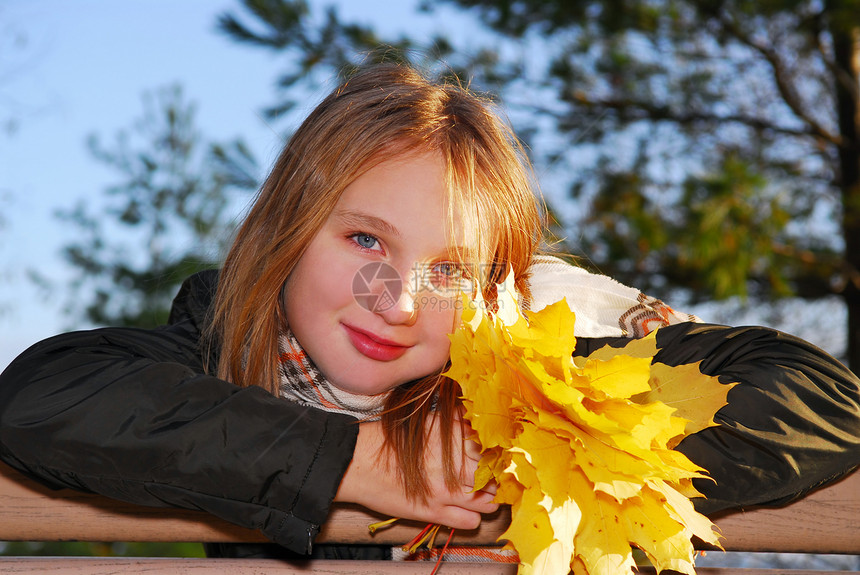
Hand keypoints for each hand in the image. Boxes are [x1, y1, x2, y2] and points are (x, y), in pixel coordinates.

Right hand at [334, 418, 497, 529]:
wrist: (358, 462)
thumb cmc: (387, 440)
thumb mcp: (424, 422)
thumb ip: (452, 421)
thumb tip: (471, 416)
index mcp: (453, 438)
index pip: (493, 447)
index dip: (498, 453)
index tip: (496, 455)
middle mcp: (454, 465)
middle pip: (494, 475)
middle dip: (496, 476)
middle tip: (493, 475)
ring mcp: (445, 490)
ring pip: (488, 501)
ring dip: (490, 498)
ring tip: (484, 495)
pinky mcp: (433, 511)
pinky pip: (470, 521)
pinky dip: (473, 517)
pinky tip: (467, 510)